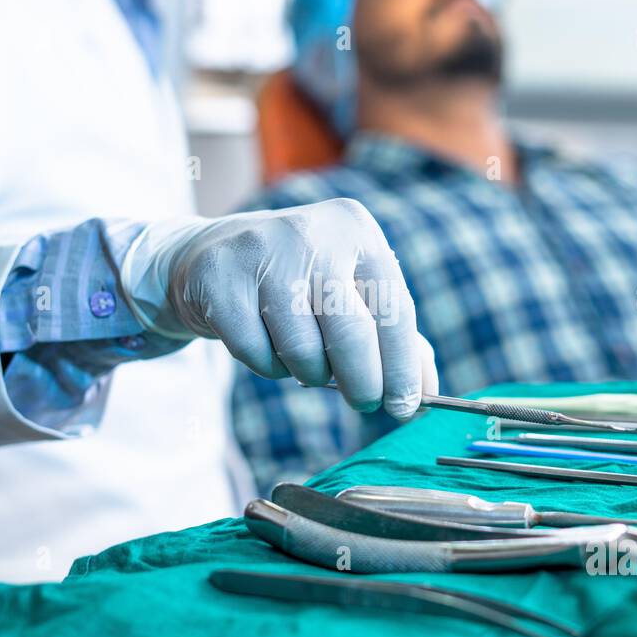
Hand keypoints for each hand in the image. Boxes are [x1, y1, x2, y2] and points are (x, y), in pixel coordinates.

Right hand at [122, 199, 436, 418]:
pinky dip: (266, 365)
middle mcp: (312, 233)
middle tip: (364, 402)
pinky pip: (256, 353)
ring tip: (301, 354)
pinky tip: (263, 341)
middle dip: (364, 382)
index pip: (393, 308)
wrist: (209, 255)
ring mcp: (261, 253)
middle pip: (351, 332)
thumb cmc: (297, 281)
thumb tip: (426, 390)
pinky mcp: (220, 280)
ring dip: (308, 371)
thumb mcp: (349, 289)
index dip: (403, 366)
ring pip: (302, 350)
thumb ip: (393, 335)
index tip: (406, 406)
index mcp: (355, 229)